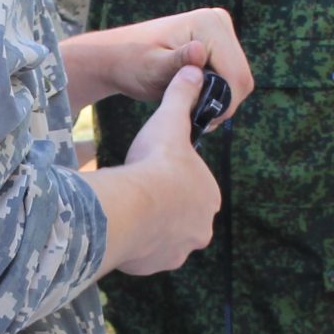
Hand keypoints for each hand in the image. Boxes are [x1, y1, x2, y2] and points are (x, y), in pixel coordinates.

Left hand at [63, 8, 252, 119]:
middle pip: (242, 79)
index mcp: (209, 24)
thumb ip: (176, 63)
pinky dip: (216, 92)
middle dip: (221, 103)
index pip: (237, 76)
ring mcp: (221, 31)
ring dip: (218, 100)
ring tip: (189, 106)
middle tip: (192, 115)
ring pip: (238, 81)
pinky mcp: (219, 43)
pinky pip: (230, 77)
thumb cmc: (131, 63)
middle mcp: (219, 21)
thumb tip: (199, 50)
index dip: (223, 104)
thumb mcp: (152, 68)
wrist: (118, 56)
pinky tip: (193, 97)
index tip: (199, 119)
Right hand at [95, 64, 220, 275]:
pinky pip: (146, 254)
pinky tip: (123, 228)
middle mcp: (201, 228)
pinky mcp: (156, 264)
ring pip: (164, 237)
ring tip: (130, 210)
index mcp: (210, 197)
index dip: (173, 178)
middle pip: (181, 216)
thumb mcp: (170, 121)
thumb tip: (194, 69)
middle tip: (140, 191)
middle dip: (163, 207)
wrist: (133, 205)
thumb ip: (182, 97)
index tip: (154, 170)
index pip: (193, 187)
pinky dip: (136, 245)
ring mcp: (180, 250)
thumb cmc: (155, 162)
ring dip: (150, 227)